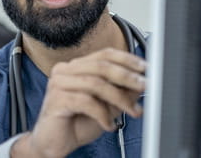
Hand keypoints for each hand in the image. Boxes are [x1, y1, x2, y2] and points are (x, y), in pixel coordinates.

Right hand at [11, 48, 145, 157]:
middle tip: (144, 86)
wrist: (54, 145)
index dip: (127, 59)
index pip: (104, 54)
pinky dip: (102, 114)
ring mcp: (58, 83)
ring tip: (132, 112)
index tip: (146, 68)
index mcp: (76, 67)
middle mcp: (65, 71)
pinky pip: (86, 101)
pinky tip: (109, 124)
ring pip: (96, 83)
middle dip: (127, 77)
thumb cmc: (76, 124)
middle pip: (101, 66)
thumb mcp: (107, 107)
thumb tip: (141, 82)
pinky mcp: (56, 99)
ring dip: (119, 98)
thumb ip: (121, 93)